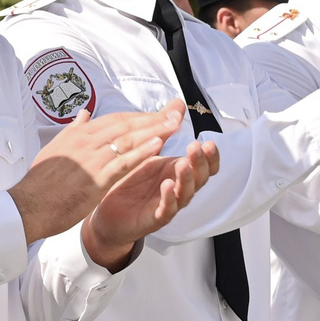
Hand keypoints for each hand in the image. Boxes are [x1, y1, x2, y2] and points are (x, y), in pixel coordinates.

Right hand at [7, 107, 184, 242]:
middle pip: (125, 125)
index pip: (114, 120)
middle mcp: (86, 141)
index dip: (138, 116)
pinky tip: (158, 145)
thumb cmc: (40, 182)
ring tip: (173, 125)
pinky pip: (123, 162)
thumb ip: (72, 130)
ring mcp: (91, 159)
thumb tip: (84, 114)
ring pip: (127, 140)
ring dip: (153, 130)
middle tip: (175, 113)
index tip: (156, 115)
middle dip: (152, 118)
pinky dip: (141, 152)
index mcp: (78, 134)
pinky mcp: (95, 178)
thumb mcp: (54, 148)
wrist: (28, 205)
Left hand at [83, 138, 219, 268]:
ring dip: (186, 178)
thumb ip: (163, 127)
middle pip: (199, 177)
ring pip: (186, 193)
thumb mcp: (147, 149)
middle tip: (197, 147)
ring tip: (183, 164)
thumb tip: (177, 104)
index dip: (210, 155)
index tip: (209, 142)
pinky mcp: (154, 217)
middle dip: (201, 162)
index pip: (203, 164)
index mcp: (176, 170)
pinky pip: (166, 209)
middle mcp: (177, 187)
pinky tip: (167, 185)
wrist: (109, 211)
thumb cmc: (130, 180)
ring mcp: (168, 203)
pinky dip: (169, 198)